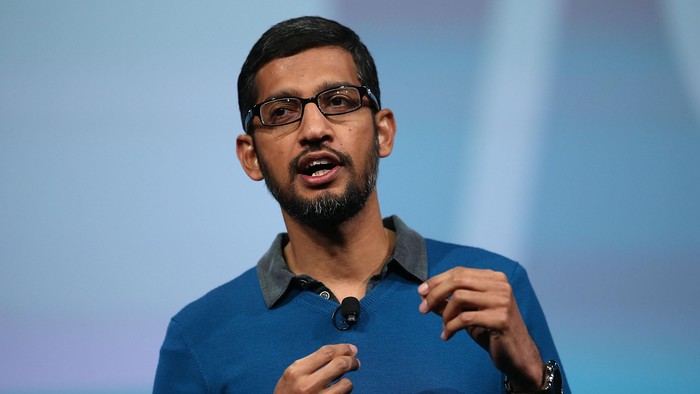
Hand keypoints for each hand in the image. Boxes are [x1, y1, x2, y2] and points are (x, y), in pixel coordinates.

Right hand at [274, 344, 359, 393]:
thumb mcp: (292, 375)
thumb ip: (311, 363)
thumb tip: (338, 353)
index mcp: (297, 371)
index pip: (326, 352)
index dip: (342, 348)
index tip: (351, 349)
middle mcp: (308, 385)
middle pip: (339, 364)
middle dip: (351, 361)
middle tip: (355, 362)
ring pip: (346, 383)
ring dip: (348, 381)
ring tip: (343, 383)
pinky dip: (344, 393)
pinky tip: (338, 392)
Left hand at [418, 268, 543, 391]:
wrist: (517, 355)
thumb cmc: (491, 331)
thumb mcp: (468, 312)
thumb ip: (448, 302)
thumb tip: (423, 294)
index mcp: (494, 278)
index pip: (459, 272)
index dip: (437, 281)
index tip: (421, 292)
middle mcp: (500, 285)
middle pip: (458, 280)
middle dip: (435, 293)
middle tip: (423, 308)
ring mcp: (502, 301)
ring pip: (460, 298)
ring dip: (444, 314)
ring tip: (443, 327)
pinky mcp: (501, 319)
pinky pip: (465, 318)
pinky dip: (451, 327)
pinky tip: (446, 336)